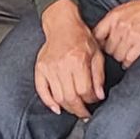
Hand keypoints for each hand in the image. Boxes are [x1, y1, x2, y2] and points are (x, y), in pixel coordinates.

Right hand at [35, 0, 103, 119]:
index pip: (85, 91)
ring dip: (67, 108)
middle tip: (85, 114)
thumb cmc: (80, 37)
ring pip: (58, 97)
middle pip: (70, 98)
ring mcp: (49, 67)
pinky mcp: (40, 68)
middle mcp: (62, 65)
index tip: (94, 100)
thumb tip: (99, 95)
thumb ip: (99, 75)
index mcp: (78, 61)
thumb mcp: (97, 53)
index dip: (91, 100)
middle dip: (79, 110)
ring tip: (75, 109)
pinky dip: (48, 102)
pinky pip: (41, 90)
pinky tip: (57, 108)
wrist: (62, 24)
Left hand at [94, 0, 139, 68]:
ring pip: (117, 55)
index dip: (98, 44)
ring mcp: (130, 35)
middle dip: (111, 52)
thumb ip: (114, 21)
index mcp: (114, 16)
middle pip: (107, 48)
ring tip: (124, 56)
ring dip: (120, 58)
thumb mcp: (125, 8)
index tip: (101, 47)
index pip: (96, 35)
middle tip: (116, 53)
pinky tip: (129, 61)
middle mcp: (119, 26)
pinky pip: (129, 59)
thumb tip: (106, 33)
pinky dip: (128, 62)